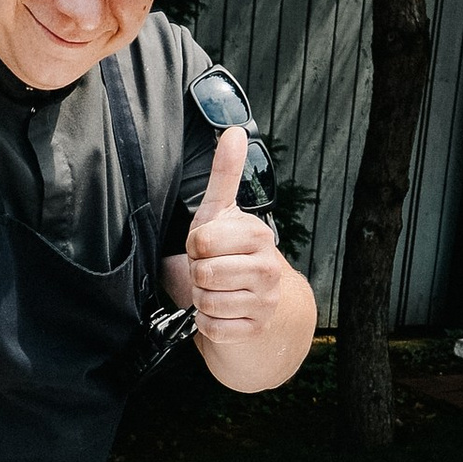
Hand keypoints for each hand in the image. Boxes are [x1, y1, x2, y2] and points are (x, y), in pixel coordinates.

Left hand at [181, 123, 286, 344]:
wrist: (261, 308)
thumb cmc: (232, 256)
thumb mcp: (223, 215)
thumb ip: (225, 175)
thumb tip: (234, 131)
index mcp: (257, 235)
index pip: (201, 241)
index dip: (195, 247)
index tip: (207, 248)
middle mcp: (268, 268)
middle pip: (202, 272)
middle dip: (197, 275)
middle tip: (211, 272)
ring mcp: (265, 301)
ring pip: (206, 302)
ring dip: (202, 300)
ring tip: (217, 292)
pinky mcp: (254, 330)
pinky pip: (212, 327)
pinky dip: (207, 324)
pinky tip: (222, 314)